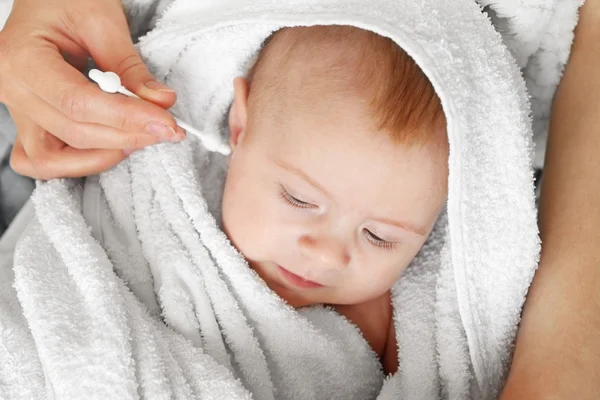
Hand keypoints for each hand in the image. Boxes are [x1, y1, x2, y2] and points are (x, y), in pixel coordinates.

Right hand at [0, 0, 182, 179]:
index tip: (165, 123)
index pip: (78, 103)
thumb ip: (130, 66)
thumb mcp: (102, 20)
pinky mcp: (30, 120)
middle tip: (166, 129)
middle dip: (127, 136)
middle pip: (73, 133)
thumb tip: (161, 102)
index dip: (127, 119)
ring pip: (53, 159)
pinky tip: (110, 145)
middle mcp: (11, 89)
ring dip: (102, 156)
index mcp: (21, 58)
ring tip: (139, 137)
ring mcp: (16, 109)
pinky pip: (45, 159)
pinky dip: (78, 162)